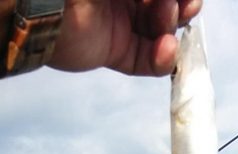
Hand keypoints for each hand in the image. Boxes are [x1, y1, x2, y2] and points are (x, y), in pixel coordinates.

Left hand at [50, 0, 201, 75]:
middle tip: (185, 6)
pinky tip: (168, 49)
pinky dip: (162, 60)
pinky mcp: (114, 52)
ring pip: (160, 34)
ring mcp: (120, 24)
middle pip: (167, 7)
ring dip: (172, 28)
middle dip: (181, 7)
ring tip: (166, 18)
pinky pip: (146, 62)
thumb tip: (178, 1)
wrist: (49, 1)